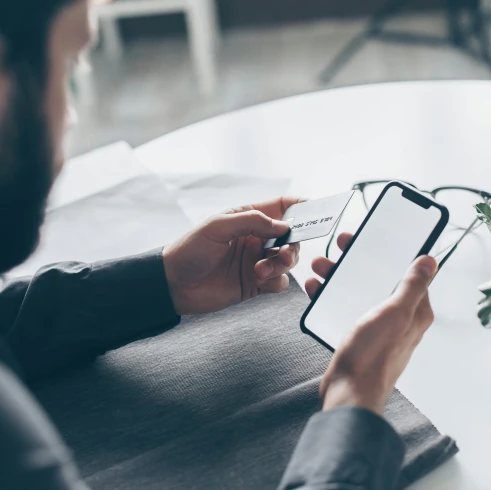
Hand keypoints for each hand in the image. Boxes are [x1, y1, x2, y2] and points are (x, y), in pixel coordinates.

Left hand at [162, 197, 303, 314]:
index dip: (300, 206)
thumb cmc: (190, 249)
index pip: (281, 207)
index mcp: (248, 218)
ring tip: (262, 270)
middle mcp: (256, 239)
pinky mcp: (255, 283)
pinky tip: (259, 281)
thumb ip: (252, 221)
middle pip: (291, 237)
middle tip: (284, 254)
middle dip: (293, 245)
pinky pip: (280, 282)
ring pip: (288, 261)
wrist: (173, 284)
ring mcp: (257, 261)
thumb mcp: (218, 226)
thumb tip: (284, 225)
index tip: (316, 210)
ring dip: (282, 265)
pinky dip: (276, 281)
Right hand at [307, 233, 436, 414]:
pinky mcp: (359, 336)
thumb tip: (430, 262)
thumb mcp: (395, 313)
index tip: (373, 236)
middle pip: (380, 278)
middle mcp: (398, 319)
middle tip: (341, 246)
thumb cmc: (373, 357)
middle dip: (359, 260)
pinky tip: (317, 289)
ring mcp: (378, 328)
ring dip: (340, 275)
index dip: (392, 252)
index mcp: (414, 311)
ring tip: (321, 266)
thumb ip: (413, 286)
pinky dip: (331, 296)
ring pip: (359, 291)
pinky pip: (345, 307)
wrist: (348, 393)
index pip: (408, 272)